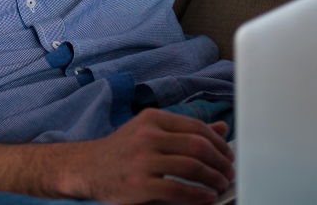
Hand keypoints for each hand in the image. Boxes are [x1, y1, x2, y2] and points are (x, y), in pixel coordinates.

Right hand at [65, 108, 234, 203]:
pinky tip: (208, 197)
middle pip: (198, 146)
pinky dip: (199, 195)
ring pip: (192, 167)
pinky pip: (178, 190)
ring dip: (214, 179)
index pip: (196, 127)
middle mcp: (147, 136)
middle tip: (229, 173)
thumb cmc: (121, 151)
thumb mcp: (150, 132)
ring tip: (221, 186)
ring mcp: (142, 160)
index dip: (219, 143)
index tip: (228, 155)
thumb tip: (221, 129)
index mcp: (152, 119)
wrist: (87, 168)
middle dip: (221, 162)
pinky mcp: (140, 185)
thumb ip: (184, 130)